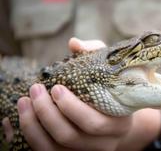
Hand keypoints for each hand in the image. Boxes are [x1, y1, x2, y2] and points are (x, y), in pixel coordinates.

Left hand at [3, 38, 160, 150]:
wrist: (117, 119)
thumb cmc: (112, 91)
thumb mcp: (109, 71)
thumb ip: (95, 54)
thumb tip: (73, 44)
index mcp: (119, 124)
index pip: (94, 123)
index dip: (71, 108)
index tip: (55, 87)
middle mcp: (105, 144)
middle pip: (70, 137)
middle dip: (47, 114)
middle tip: (35, 90)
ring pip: (54, 149)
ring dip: (33, 126)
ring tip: (23, 101)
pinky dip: (28, 136)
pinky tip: (17, 119)